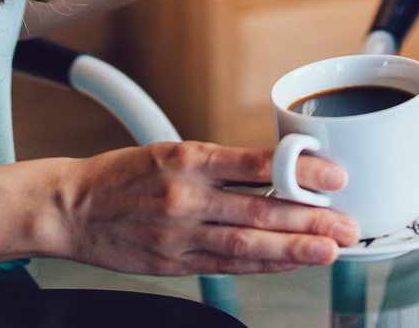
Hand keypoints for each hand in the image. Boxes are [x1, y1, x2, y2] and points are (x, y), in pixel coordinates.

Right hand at [60, 140, 357, 275]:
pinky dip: (262, 267)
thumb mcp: (171, 151)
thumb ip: (220, 165)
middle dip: (310, 221)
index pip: (256, 166)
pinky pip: (226, 266)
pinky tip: (289, 265)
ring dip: (293, 250)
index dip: (300, 172)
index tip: (335, 176)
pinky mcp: (172, 264)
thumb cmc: (124, 174)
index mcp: (189, 158)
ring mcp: (180, 235)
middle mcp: (187, 197)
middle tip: (347, 226)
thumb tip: (276, 175)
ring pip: (247, 246)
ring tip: (329, 250)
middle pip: (259, 212)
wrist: (71, 207)